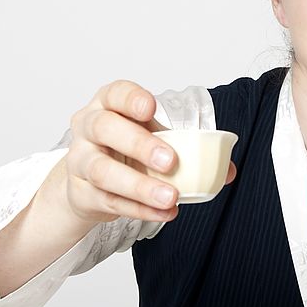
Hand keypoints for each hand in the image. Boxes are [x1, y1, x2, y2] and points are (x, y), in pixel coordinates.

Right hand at [63, 80, 236, 222]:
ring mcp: (80, 160)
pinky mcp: (81, 192)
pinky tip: (164, 213)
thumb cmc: (124, 150)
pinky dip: (140, 209)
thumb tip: (226, 169)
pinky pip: (109, 201)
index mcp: (108, 105)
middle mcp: (89, 127)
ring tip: (171, 197)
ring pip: (103, 170)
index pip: (115, 93)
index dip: (131, 99)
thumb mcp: (153, 137)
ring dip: (140, 185)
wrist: (88, 183)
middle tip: (170, 161)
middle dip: (139, 144)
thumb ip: (188, 147)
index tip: (150, 109)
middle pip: (104, 128)